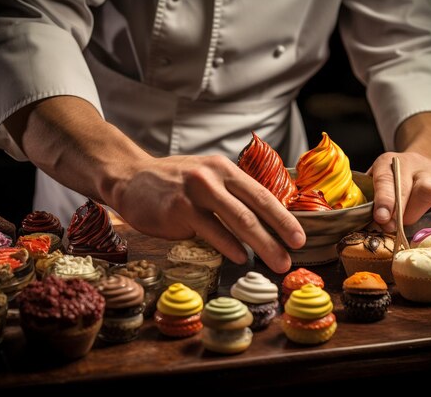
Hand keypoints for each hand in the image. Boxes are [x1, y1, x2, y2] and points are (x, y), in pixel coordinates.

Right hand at [109, 155, 305, 272]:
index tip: (299, 237)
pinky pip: (211, 230)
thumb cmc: (173, 184)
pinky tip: (242, 257)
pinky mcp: (179, 209)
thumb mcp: (205, 178)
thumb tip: (261, 224)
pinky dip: (229, 246)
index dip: (283, 216)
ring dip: (262, 244)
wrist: (130, 178)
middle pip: (255, 207)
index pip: (261, 193)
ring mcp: (196, 192)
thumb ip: (229, 195)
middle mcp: (213, 176)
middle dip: (280, 233)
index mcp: (224, 169)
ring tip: (277, 262)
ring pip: (238, 220)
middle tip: (294, 255)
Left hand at [368, 151, 430, 231]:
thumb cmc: (389, 183)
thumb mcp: (374, 187)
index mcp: (387, 163)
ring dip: (418, 213)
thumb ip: (373, 203)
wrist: (412, 164)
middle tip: (393, 228)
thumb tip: (378, 225)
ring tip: (408, 224)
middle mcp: (411, 162)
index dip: (385, 201)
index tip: (382, 219)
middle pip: (410, 185)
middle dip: (402, 212)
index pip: (386, 180)